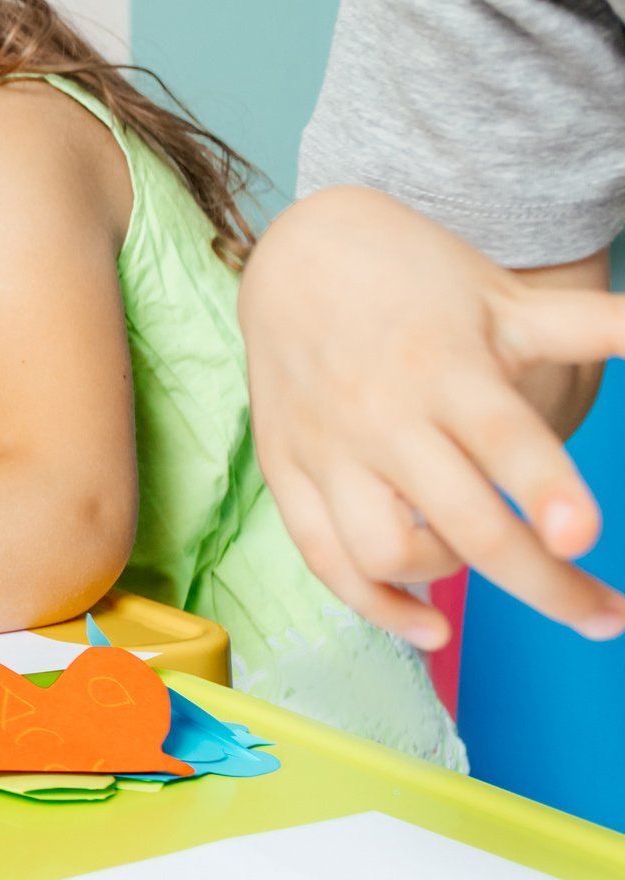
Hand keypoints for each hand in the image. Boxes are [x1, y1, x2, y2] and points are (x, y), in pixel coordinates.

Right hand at [242, 186, 624, 647]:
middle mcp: (382, 416)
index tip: (582, 535)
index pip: (501, 439)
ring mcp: (329, 449)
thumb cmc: (421, 279)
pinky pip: (323, 559)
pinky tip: (429, 627)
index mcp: (445, 368)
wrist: (298, 252)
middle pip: (464, 524)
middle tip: (606, 618)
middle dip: (545, 584)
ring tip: (487, 557)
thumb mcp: (511, 300)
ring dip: (450, 576)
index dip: (544, 490)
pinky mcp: (286, 470)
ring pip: (386, 552)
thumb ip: (598, 326)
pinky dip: (376, 606)